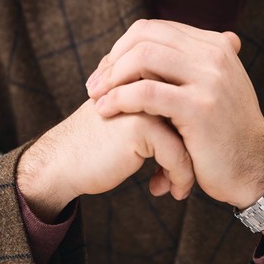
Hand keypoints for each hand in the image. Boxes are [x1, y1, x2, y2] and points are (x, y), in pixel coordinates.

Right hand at [16, 96, 194, 220]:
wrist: (62, 162)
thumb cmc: (100, 146)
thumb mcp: (135, 121)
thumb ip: (162, 112)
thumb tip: (201, 124)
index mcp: (149, 72)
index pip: (193, 103)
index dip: (194, 135)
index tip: (190, 160)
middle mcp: (149, 80)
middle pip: (195, 118)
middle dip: (196, 151)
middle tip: (188, 176)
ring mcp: (145, 100)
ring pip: (191, 137)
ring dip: (187, 169)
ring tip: (176, 187)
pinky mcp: (140, 125)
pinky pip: (178, 155)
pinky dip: (178, 178)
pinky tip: (162, 191)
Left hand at [86, 19, 263, 208]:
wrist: (254, 169)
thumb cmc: (225, 134)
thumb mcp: (214, 89)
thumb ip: (190, 66)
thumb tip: (155, 46)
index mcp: (215, 46)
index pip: (155, 29)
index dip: (123, 47)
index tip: (106, 72)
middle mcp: (215, 55)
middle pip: (145, 37)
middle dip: (112, 59)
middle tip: (95, 85)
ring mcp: (209, 79)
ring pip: (143, 57)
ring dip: (112, 77)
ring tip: (97, 98)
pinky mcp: (199, 107)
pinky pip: (147, 92)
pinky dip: (119, 99)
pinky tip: (106, 111)